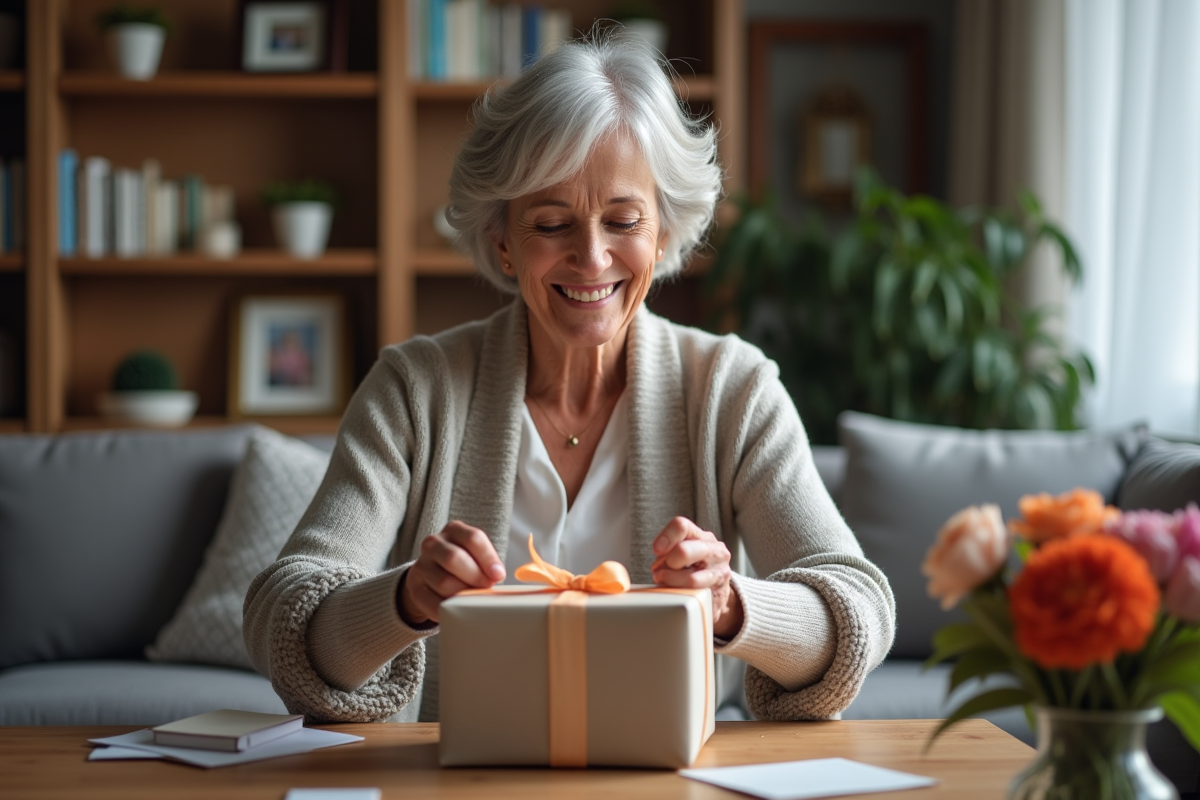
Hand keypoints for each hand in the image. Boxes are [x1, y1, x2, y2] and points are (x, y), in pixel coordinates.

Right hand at [398, 521, 504, 625]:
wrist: (432, 578)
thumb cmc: (464, 566)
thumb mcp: (476, 556)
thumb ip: (488, 563)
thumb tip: (498, 575)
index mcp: (454, 530)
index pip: (473, 538)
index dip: (488, 558)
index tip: (498, 576)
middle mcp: (434, 543)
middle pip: (454, 558)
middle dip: (475, 577)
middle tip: (486, 588)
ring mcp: (421, 564)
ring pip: (443, 582)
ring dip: (462, 594)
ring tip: (472, 599)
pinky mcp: (414, 587)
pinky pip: (433, 602)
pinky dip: (448, 609)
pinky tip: (457, 609)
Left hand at [650, 517, 743, 639]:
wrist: (717, 592)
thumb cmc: (694, 569)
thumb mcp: (682, 555)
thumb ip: (668, 554)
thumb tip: (658, 566)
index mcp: (702, 536)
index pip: (681, 526)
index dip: (665, 538)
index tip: (656, 550)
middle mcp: (715, 550)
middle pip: (684, 551)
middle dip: (668, 563)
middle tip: (661, 572)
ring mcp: (720, 572)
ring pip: (690, 578)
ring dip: (671, 582)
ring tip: (665, 583)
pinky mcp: (720, 593)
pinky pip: (695, 595)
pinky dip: (682, 595)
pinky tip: (680, 593)